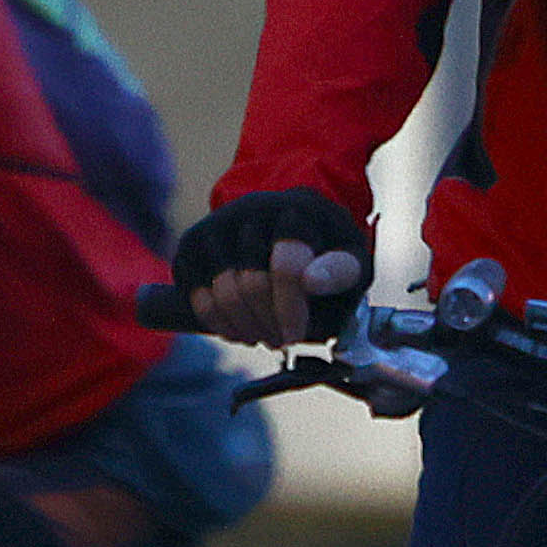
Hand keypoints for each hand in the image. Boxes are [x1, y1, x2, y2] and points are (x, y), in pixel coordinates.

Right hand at [173, 190, 370, 345]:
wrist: (287, 229)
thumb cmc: (325, 255)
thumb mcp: (352, 262)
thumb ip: (342, 272)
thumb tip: (312, 281)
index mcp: (299, 209)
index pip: (287, 266)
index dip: (290, 310)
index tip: (295, 335)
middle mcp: (255, 207)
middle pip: (252, 285)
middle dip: (269, 324)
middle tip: (283, 340)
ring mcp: (220, 221)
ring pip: (222, 293)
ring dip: (245, 328)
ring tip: (264, 336)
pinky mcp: (193, 242)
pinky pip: (196, 295)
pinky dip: (217, 322)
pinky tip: (239, 329)